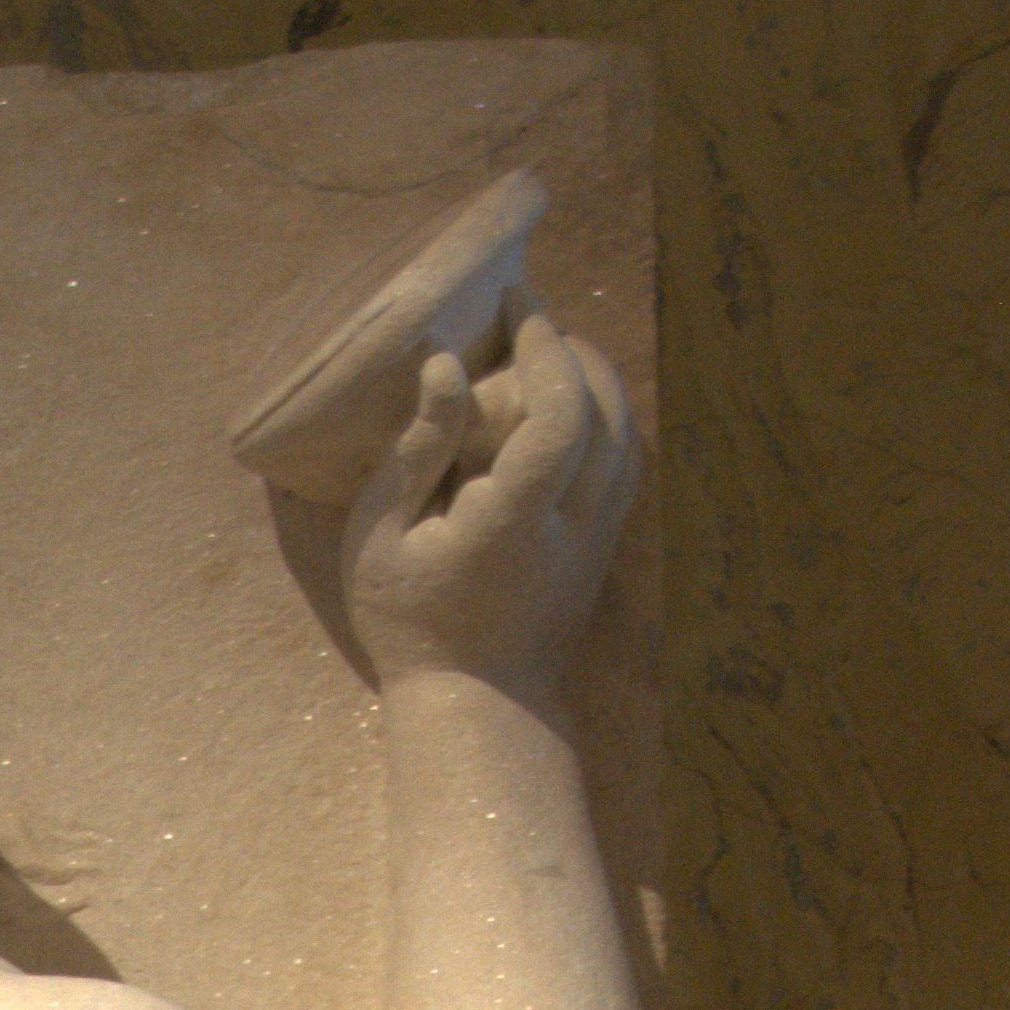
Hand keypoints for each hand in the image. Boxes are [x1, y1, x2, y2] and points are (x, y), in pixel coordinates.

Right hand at [342, 313, 639, 697]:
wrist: (478, 706)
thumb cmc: (410, 623)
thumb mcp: (383, 538)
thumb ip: (418, 448)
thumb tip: (448, 365)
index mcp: (516, 519)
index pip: (560, 412)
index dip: (546, 346)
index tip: (517, 303)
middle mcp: (576, 524)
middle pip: (607, 409)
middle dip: (574, 349)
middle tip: (529, 318)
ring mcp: (600, 538)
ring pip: (626, 432)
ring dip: (594, 379)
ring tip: (548, 351)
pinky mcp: (606, 548)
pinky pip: (624, 461)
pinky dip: (604, 417)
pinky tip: (568, 404)